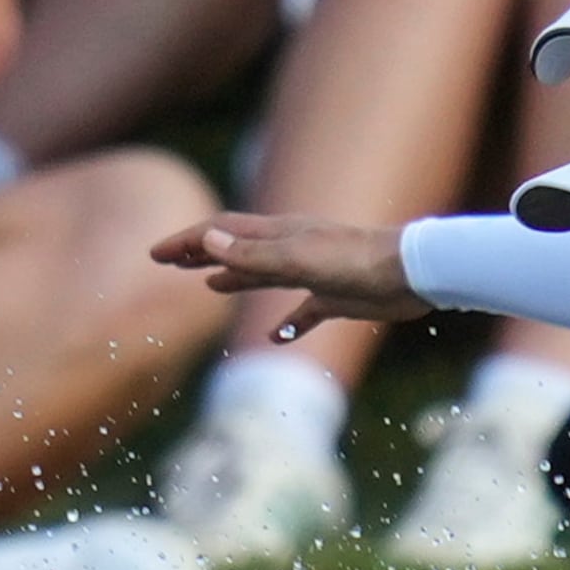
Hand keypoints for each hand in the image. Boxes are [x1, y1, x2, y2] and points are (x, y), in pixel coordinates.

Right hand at [149, 212, 428, 337]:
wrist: (413, 274)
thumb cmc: (357, 261)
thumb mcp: (297, 258)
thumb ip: (252, 252)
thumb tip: (206, 239)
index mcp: (279, 234)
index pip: (221, 232)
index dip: (187, 241)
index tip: (156, 254)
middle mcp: (292, 249)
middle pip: (238, 248)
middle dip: (202, 253)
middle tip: (169, 263)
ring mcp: (314, 273)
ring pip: (265, 274)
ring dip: (236, 277)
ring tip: (210, 286)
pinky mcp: (337, 298)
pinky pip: (304, 311)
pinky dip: (286, 323)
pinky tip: (275, 338)